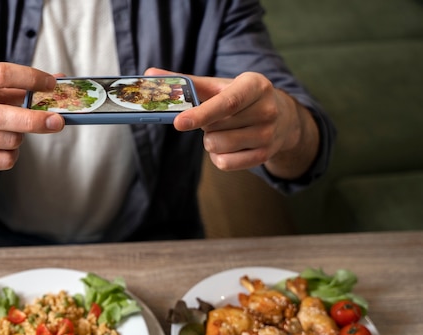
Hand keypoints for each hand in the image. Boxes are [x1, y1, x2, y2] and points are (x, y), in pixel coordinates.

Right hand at [0, 63, 64, 191]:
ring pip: (7, 140)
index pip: (0, 74)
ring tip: (14, 132)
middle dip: (35, 120)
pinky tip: (5, 147)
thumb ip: (22, 85)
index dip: (30, 78)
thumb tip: (62, 80)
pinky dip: (13, 154)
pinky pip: (4, 160)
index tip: (51, 84)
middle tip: (58, 121)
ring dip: (21, 138)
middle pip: (2, 116)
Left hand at [145, 68, 318, 179]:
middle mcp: (267, 110)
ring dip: (211, 140)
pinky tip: (230, 144)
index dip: (201, 114)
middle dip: (205, 125)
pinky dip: (218, 156)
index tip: (178, 123)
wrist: (282, 117)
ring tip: (224, 129)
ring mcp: (268, 135)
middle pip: (215, 128)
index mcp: (255, 85)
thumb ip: (185, 82)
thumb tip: (149, 74)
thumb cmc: (241, 97)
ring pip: (217, 147)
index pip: (226, 103)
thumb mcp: (219, 85)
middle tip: (217, 117)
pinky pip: (224, 163)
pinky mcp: (264, 156)